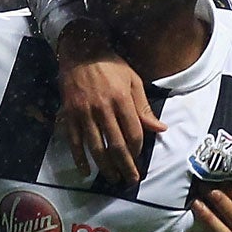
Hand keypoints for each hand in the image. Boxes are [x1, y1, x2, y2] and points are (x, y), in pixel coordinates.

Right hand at [55, 25, 162, 182]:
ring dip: (105, 166)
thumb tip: (161, 129)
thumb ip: (144, 108)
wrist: (80, 51)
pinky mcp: (69, 114)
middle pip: (117, 145)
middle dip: (126, 166)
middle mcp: (103, 108)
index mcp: (122, 99)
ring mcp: (84, 113)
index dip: (138, 149)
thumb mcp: (133, 80)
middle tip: (130, 180)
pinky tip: (86, 170)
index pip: (133, 133)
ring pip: (96, 147)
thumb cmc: (110, 65)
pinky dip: (79, 158)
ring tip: (113, 178)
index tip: (138, 157)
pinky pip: (74, 141)